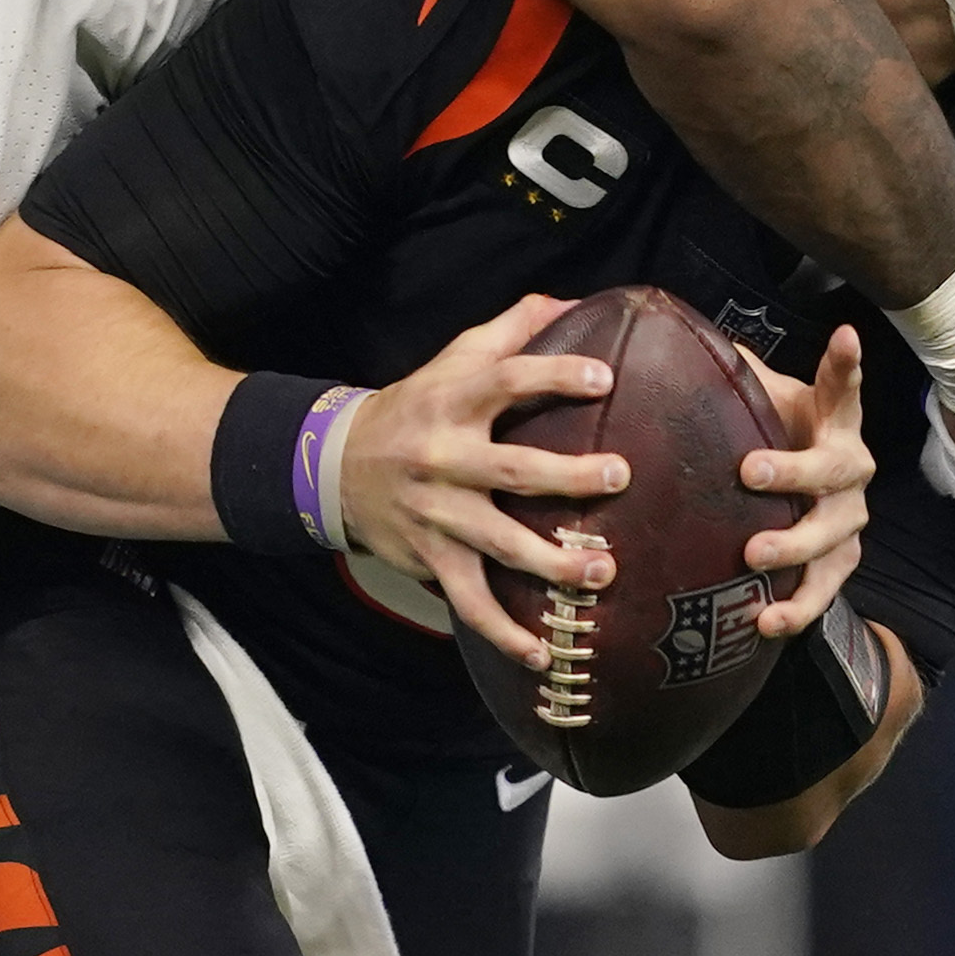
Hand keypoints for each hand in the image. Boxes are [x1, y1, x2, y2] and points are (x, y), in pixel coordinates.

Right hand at [340, 292, 629, 668]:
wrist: (335, 464)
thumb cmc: (415, 405)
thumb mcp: (453, 359)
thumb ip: (512, 330)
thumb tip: (576, 302)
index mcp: (455, 402)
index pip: (507, 381)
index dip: (555, 376)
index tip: (606, 378)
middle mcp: (445, 458)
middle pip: (513, 469)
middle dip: (569, 476)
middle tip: (619, 476)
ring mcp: (438, 514)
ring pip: (499, 544)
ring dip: (552, 562)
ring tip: (603, 573)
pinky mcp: (431, 557)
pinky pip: (470, 602)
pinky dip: (503, 633)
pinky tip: (542, 653)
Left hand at [737, 325, 875, 638]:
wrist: (802, 493)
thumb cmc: (772, 438)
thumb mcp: (761, 404)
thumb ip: (735, 374)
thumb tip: (677, 340)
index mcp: (834, 422)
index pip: (842, 389)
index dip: (845, 364)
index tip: (844, 336)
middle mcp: (851, 468)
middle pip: (836, 468)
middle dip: (795, 471)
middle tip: (749, 473)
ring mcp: (850, 520)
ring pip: (832, 535)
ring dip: (793, 546)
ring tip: (752, 555)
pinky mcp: (840, 564)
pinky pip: (824, 590)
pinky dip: (798, 608)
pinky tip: (766, 621)